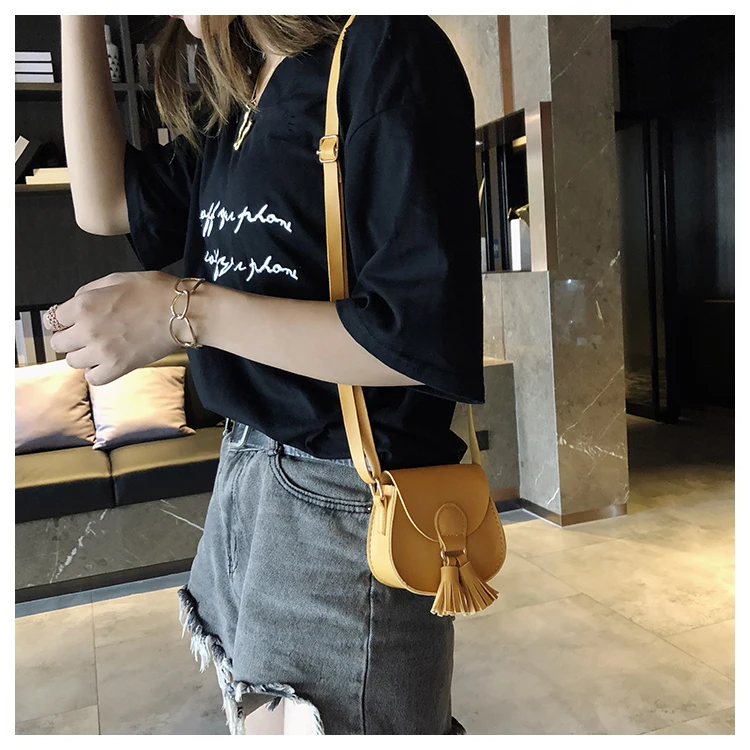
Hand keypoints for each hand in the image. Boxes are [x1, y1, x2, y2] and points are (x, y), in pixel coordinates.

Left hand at [44, 271, 182, 385]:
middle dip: (70, 338)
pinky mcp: (119, 367)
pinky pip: (93, 378)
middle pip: (59, 344)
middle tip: (86, 334)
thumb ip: (89, 291)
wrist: (183, 312)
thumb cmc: (155, 292)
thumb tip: (74, 304)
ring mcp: (102, 351)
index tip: (70, 322)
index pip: (52, 320)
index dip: (62, 320)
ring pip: (73, 362)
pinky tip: (105, 362)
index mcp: (84, 305)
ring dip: (83, 355)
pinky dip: (96, 372)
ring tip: (99, 348)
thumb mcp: (116, 279)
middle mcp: (87, 330)